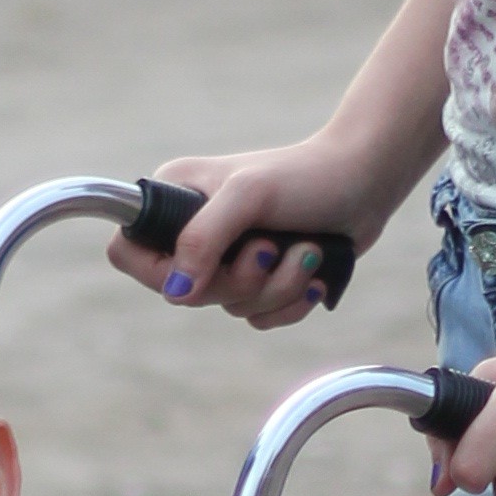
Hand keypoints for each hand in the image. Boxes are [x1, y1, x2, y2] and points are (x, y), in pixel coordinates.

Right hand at [104, 149, 362, 331]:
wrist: (366, 182)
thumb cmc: (305, 177)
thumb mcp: (248, 196)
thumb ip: (204, 237)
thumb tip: (177, 291)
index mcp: (175, 200)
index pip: (128, 252)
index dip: (156, 271)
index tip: (202, 265)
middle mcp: (195, 231)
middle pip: (184, 293)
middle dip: (239, 279)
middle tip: (270, 246)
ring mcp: (229, 258)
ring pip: (228, 307)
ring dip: (277, 287)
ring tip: (305, 249)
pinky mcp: (263, 279)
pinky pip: (259, 318)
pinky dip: (292, 301)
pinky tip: (314, 271)